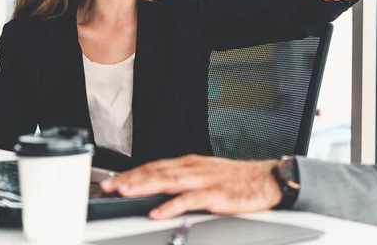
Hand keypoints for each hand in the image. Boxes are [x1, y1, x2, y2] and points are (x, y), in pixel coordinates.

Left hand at [100, 155, 281, 219]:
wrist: (268, 179)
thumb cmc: (239, 181)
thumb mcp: (208, 176)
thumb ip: (185, 183)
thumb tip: (160, 192)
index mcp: (191, 164)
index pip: (156, 167)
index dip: (132, 174)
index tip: (112, 181)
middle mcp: (194, 168)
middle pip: (157, 172)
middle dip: (130, 179)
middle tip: (108, 186)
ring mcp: (205, 180)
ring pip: (168, 181)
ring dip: (144, 186)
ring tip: (124, 192)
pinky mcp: (216, 194)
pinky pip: (190, 200)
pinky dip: (172, 205)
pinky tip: (158, 211)